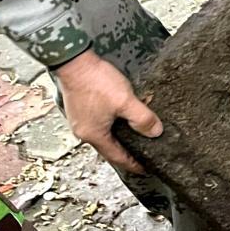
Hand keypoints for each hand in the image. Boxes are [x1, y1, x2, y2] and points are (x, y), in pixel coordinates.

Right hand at [55, 50, 161, 172]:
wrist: (74, 61)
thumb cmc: (96, 82)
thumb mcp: (125, 101)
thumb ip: (143, 118)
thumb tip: (155, 132)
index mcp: (94, 135)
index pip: (116, 156)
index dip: (132, 163)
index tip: (144, 169)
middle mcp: (83, 131)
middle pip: (108, 147)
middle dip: (124, 152)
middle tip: (141, 155)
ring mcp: (78, 119)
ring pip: (103, 135)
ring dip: (117, 138)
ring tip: (133, 138)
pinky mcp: (79, 108)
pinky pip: (98, 124)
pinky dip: (110, 126)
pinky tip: (119, 120)